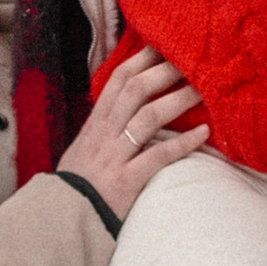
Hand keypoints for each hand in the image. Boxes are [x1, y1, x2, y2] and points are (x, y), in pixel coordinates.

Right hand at [63, 50, 207, 218]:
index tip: (162, 45)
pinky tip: (204, 134)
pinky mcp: (126, 181)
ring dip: (178, 101)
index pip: (117, 80)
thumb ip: (105, 128)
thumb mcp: (85, 148)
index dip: (141, 60)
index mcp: (95, 123)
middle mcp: (104, 134)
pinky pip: (158, 157)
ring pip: (148, 118)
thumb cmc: (77, 184)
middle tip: (191, 60)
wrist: (63, 219)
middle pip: (135, 91)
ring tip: (202, 90)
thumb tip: (127, 108)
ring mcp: (115, 157)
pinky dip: (183, 144)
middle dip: (164, 72)